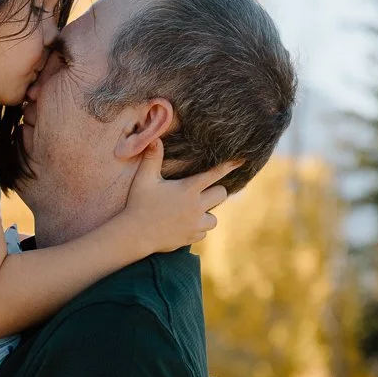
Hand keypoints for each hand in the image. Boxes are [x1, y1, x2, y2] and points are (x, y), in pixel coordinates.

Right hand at [121, 145, 237, 252]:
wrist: (135, 235)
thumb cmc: (138, 204)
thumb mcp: (144, 179)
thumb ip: (152, 158)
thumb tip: (155, 138)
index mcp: (188, 189)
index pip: (214, 174)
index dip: (229, 166)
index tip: (241, 160)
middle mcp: (196, 206)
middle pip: (221, 194)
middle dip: (215, 191)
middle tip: (201, 192)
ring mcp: (195, 224)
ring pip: (214, 217)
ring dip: (206, 213)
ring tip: (192, 211)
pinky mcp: (192, 238)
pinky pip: (203, 232)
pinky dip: (197, 229)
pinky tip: (184, 225)